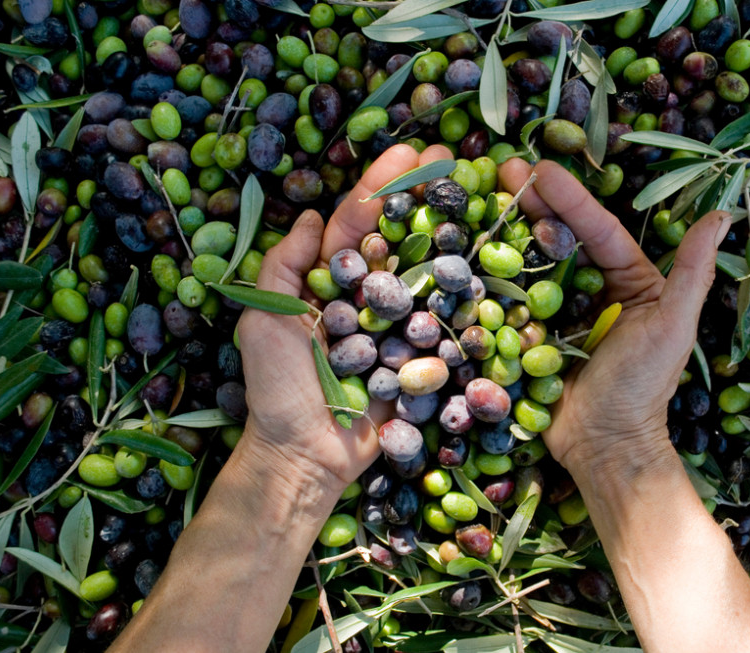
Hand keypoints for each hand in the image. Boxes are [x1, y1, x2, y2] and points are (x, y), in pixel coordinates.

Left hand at [236, 144, 446, 493]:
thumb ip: (283, 266)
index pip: (356, 224)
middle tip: (454, 158)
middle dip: (423, 196)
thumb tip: (308, 216)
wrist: (307, 456)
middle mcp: (365, 297)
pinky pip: (443, 321)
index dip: (381, 186)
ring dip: (449, 232)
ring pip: (425, 272)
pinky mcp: (420, 357)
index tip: (411, 152)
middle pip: (398, 237)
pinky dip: (463, 292)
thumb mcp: (263, 321)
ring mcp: (396, 325)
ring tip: (477, 195)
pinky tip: (486, 260)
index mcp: (327, 283)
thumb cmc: (279, 389)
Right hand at [499, 159, 730, 480]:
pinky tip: (472, 248)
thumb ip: (692, 272)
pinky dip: (493, 275)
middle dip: (533, 202)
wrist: (603, 445)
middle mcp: (593, 289)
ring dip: (509, 230)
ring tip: (483, 197)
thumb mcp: (672, 325)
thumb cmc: (644, 387)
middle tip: (502, 169)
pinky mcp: (530, 334)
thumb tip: (721, 215)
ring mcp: (558, 312)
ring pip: (533, 262)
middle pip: (560, 237)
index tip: (541, 169)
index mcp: (630, 281)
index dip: (571, 199)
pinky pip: (512, 300)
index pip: (598, 230)